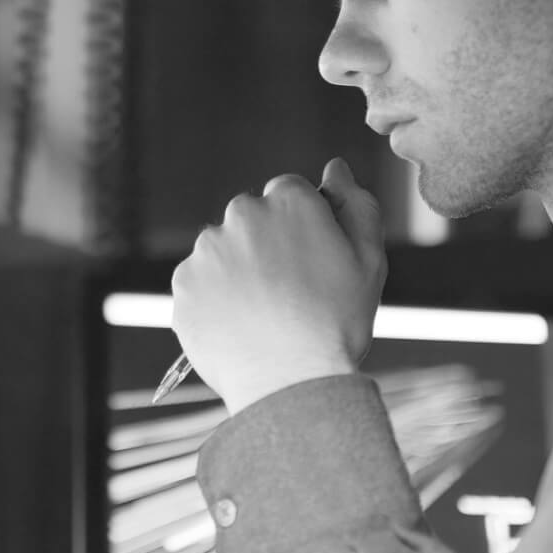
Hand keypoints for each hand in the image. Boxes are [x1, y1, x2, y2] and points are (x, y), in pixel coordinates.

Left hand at [171, 158, 387, 415]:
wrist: (290, 383)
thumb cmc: (337, 323)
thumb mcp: (369, 260)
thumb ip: (354, 204)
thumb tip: (335, 168)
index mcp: (287, 200)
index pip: (288, 193)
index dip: (302, 227)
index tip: (310, 261)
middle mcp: (240, 214)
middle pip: (252, 219)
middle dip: (266, 244)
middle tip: (289, 292)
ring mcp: (206, 250)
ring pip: (223, 251)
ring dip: (238, 271)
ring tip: (264, 314)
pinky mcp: (183, 284)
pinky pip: (200, 284)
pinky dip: (215, 300)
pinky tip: (240, 326)